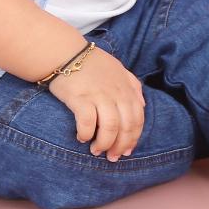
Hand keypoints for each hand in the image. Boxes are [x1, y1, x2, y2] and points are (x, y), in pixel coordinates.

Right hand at [46, 46, 144, 161]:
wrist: (65, 52)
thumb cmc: (91, 62)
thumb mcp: (118, 69)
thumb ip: (132, 85)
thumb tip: (142, 105)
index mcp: (126, 88)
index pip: (138, 118)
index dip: (133, 138)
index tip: (127, 150)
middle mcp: (116, 93)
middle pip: (126, 126)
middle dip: (120, 146)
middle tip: (112, 157)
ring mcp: (99, 95)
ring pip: (110, 128)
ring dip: (105, 144)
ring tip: (96, 150)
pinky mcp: (80, 98)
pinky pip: (88, 123)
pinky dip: (86, 134)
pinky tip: (81, 137)